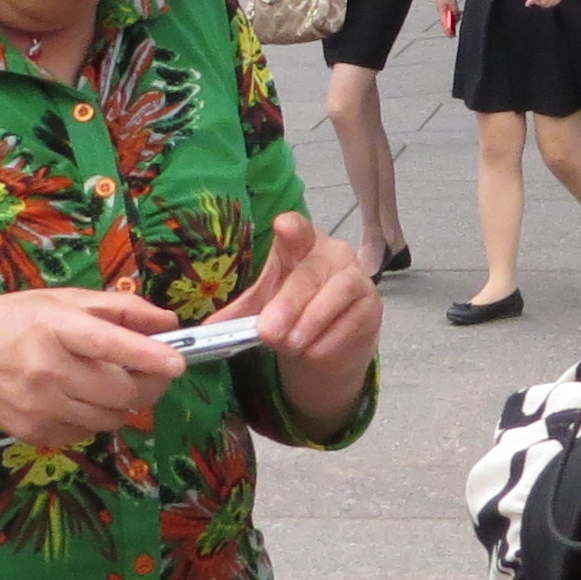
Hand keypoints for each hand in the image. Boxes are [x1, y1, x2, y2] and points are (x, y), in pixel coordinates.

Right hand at [0, 286, 185, 456]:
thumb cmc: (10, 323)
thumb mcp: (58, 300)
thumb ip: (117, 308)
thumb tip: (168, 322)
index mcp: (53, 327)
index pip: (109, 345)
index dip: (147, 355)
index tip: (178, 362)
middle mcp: (46, 370)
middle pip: (121, 390)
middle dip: (149, 382)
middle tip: (157, 369)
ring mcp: (40, 407)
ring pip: (112, 417)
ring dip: (127, 402)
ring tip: (116, 380)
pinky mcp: (37, 433)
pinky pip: (89, 432)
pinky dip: (98, 417)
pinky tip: (82, 397)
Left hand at [235, 209, 379, 438]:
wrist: (331, 341)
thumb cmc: (295, 312)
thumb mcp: (264, 307)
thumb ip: (240, 315)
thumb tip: (209, 330)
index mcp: (301, 245)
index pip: (299, 228)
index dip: (293, 228)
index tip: (282, 226)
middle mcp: (332, 254)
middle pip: (310, 274)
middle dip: (288, 305)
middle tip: (268, 333)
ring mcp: (356, 278)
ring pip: (334, 297)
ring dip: (308, 326)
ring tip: (289, 346)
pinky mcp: (372, 306)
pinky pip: (350, 325)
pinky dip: (326, 344)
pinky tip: (313, 352)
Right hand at [435, 0, 461, 34]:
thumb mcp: (452, 2)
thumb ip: (454, 10)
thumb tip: (456, 17)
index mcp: (441, 10)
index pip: (444, 24)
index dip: (448, 31)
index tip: (451, 36)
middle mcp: (440, 10)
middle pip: (445, 22)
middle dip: (449, 28)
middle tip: (453, 34)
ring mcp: (441, 7)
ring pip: (446, 17)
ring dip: (451, 21)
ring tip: (456, 24)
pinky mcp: (443, 3)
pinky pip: (447, 12)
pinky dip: (451, 15)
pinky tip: (456, 14)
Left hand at [526, 0, 573, 8]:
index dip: (532, 0)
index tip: (527, 3)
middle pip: (544, 1)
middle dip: (537, 2)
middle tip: (535, 0)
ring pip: (549, 3)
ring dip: (543, 4)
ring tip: (540, 0)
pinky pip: (554, 2)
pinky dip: (549, 3)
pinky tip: (546, 0)